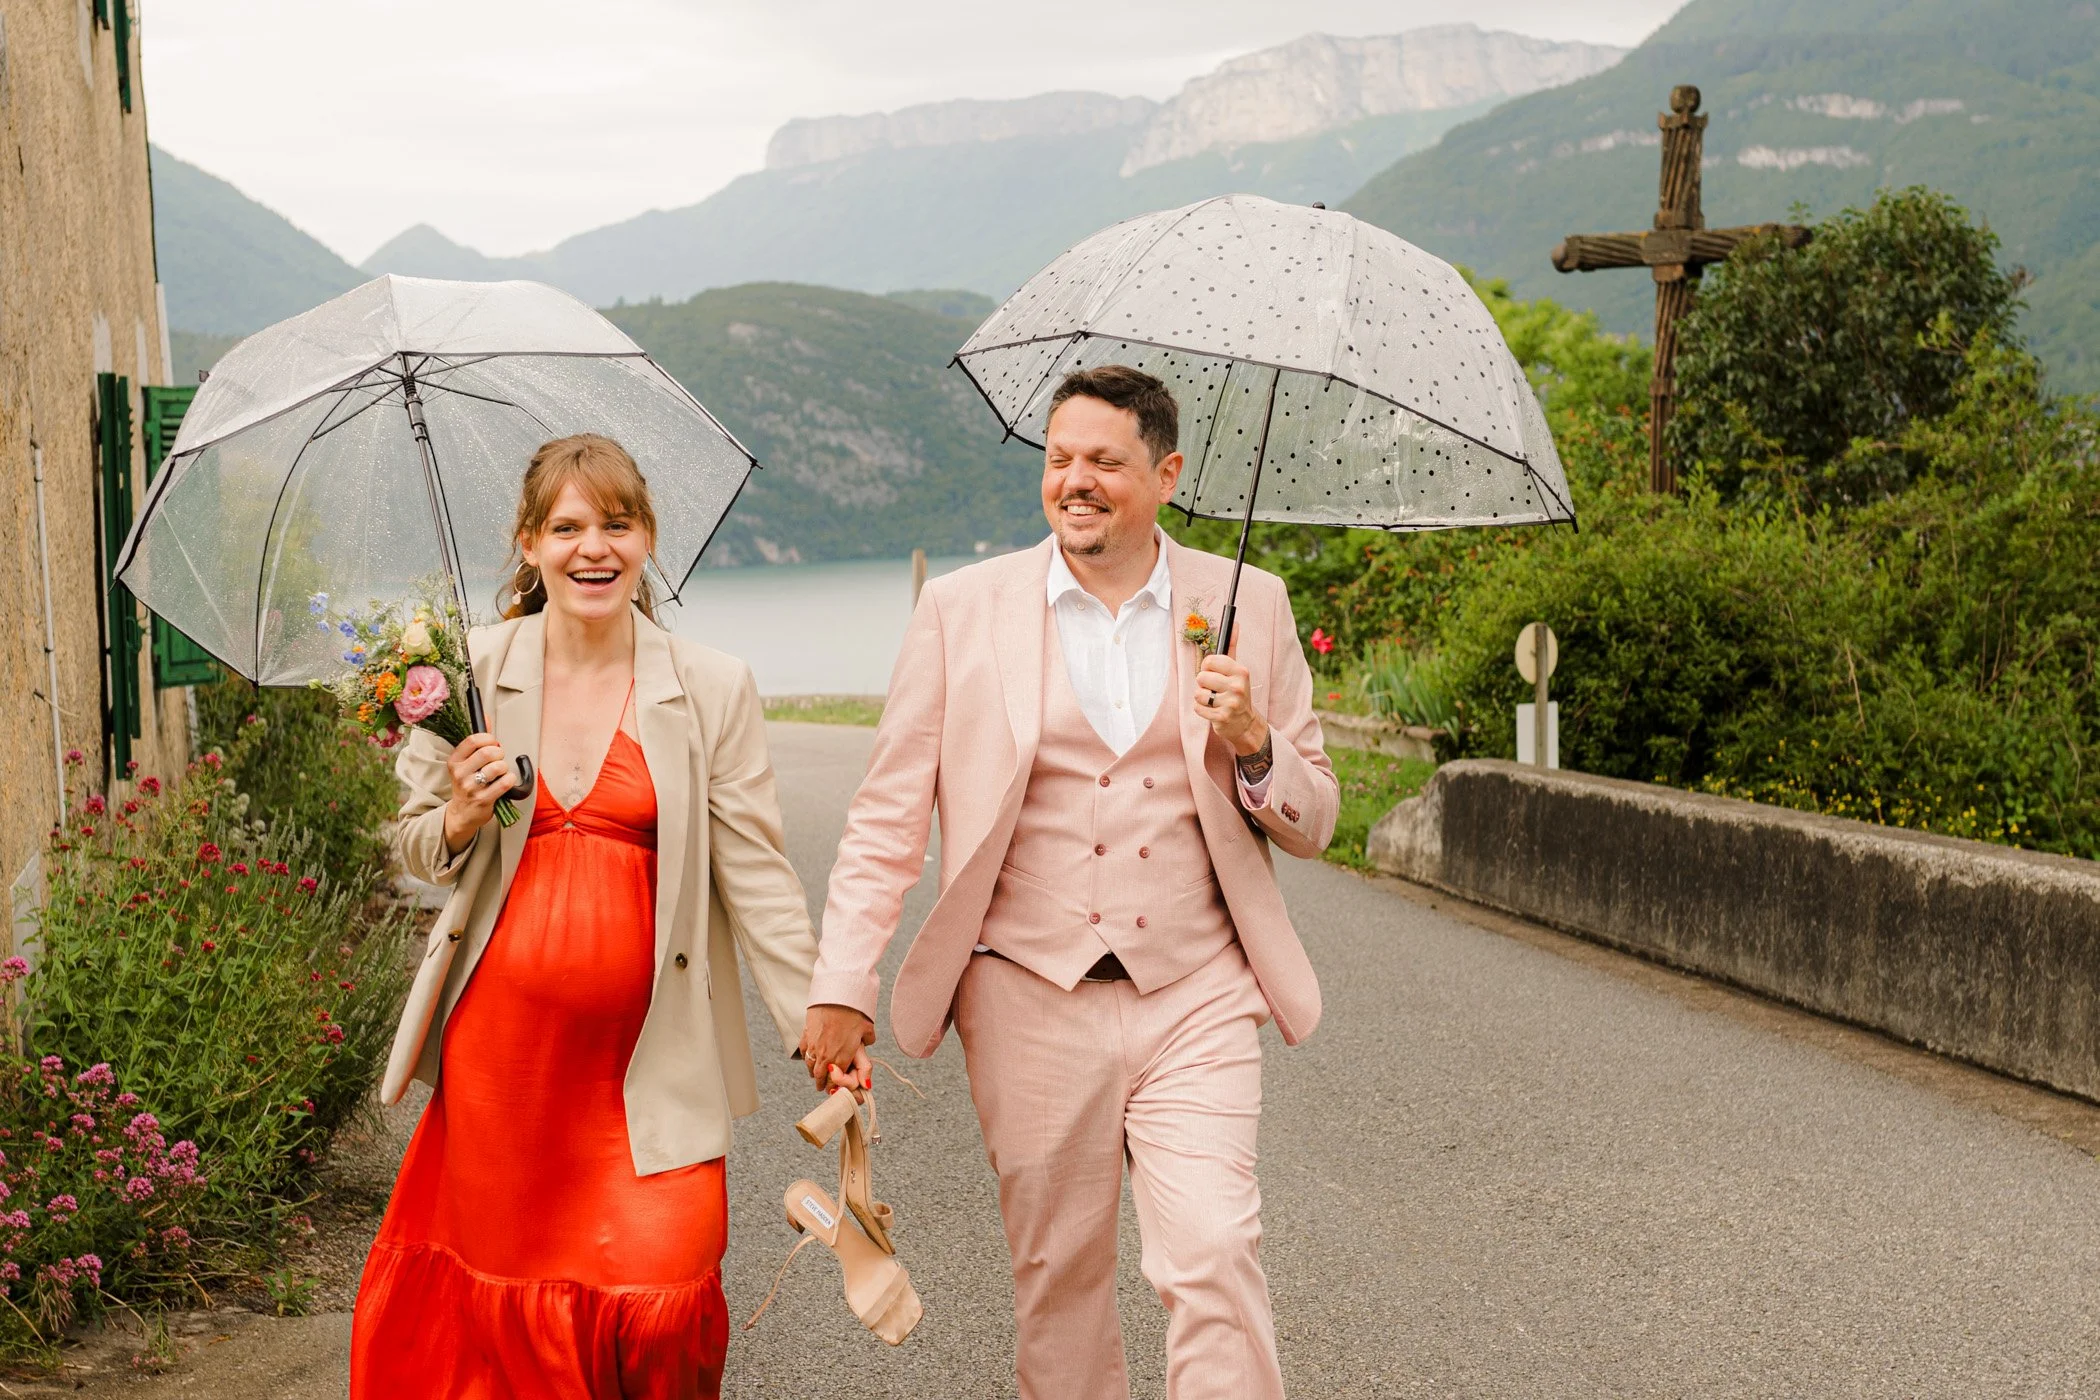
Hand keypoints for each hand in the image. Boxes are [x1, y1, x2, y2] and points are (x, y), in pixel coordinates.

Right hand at [441, 731, 514, 853]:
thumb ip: (477, 741)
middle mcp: (460, 774)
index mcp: (455, 761)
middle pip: (488, 752)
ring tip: (500, 773)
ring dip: (505, 768)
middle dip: (499, 753)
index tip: (493, 743)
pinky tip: (505, 782)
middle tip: (498, 759)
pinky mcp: (483, 800)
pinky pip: (505, 783)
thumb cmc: (467, 784)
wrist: (462, 814)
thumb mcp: (466, 762)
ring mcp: (471, 787)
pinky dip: (510, 780)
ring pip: (498, 767)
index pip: (473, 740)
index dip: (489, 738)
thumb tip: (486, 717)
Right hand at [800, 1004, 874, 1097]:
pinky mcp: (806, 1036)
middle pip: (820, 1077)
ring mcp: (814, 1047)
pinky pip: (804, 1053)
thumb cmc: (854, 1013)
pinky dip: (807, 1058)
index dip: (835, 1087)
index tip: (835, 1089)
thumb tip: (868, 1042)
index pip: (836, 1081)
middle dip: (822, 1083)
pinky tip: (810, 1057)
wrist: (836, 996)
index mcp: (842, 1058)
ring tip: (817, 1075)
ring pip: (810, 1067)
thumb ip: (867, 1040)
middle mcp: (826, 1056)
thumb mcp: (867, 1029)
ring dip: (814, 1072)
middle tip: (823, 1087)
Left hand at [1194, 654, 1268, 756]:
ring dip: (1202, 698)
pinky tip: (1212, 710)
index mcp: (1241, 671)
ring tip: (1213, 700)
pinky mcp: (1222, 718)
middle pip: (1201, 677)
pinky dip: (1201, 710)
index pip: (1210, 661)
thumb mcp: (1237, 670)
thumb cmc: (1236, 692)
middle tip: (1214, 689)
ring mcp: (1231, 703)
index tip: (1213, 672)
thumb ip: (1232, 647)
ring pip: (1198, 694)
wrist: (1244, 722)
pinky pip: (1198, 708)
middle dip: (1203, 684)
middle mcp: (1237, 686)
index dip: (1207, 667)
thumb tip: (1233, 624)